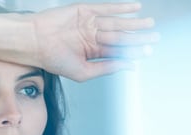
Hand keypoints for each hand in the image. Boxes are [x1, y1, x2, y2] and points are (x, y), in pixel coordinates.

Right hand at [29, 2, 158, 80]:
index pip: (115, 52)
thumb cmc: (54, 59)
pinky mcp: (85, 11)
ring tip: (150, 24)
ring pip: (116, 23)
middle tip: (154, 37)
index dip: (131, 52)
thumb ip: (106, 68)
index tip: (146, 52)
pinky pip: (107, 8)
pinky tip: (135, 8)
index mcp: (91, 53)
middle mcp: (92, 37)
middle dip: (137, 37)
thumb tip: (128, 67)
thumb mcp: (83, 72)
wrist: (35, 41)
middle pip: (119, 37)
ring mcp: (89, 23)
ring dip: (133, 23)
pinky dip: (121, 8)